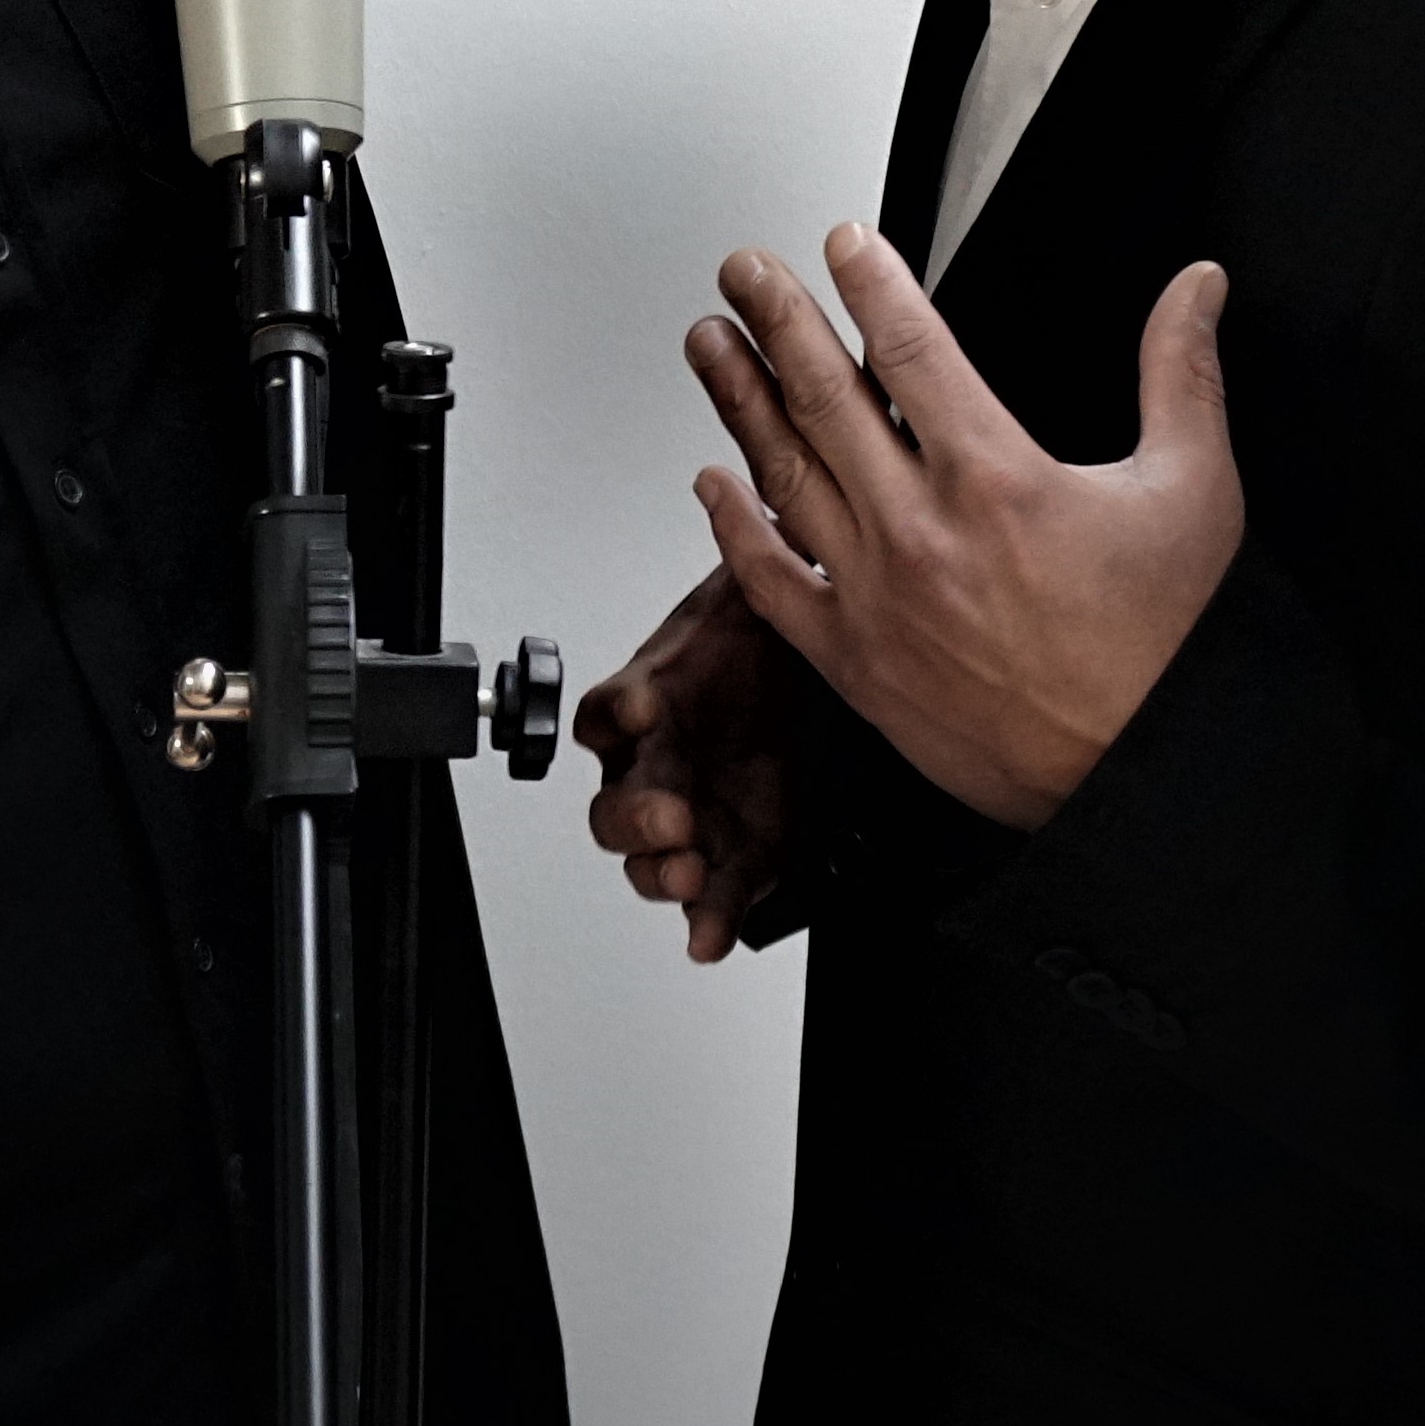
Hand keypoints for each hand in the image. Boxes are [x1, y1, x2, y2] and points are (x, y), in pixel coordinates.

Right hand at [581, 568, 798, 962]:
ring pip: (649, 857)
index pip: (607, 712)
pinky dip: (710, 918)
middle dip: (636, 816)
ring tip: (688, 873)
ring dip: (662, 871)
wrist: (816, 683)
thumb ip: (744, 554)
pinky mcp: (738, 852)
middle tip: (671, 815)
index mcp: (653, 699)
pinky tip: (714, 935)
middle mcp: (660, 763)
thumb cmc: (765, 642)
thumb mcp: (755, 593)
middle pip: (614, 801)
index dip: (619, 712)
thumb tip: (740, 489)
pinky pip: (713, 895)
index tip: (646, 708)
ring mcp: (694, 813)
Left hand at [683, 228, 1240, 828]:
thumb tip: (1196, 291)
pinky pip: (773, 584)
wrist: (1142, 773)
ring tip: (710, 346)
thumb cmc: (1166, 648)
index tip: (842, 243)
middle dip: (777, 321)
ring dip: (739, 402)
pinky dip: (734, 529)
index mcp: (996, 477)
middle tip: (742, 273)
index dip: (870, 282)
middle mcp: (922, 531)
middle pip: (826, 397)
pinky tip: (712, 484)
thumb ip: (1182, 374)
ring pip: (784, 476)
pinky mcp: (856, 663)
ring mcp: (877, 597)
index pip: (912, 348)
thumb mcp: (1194, 490)